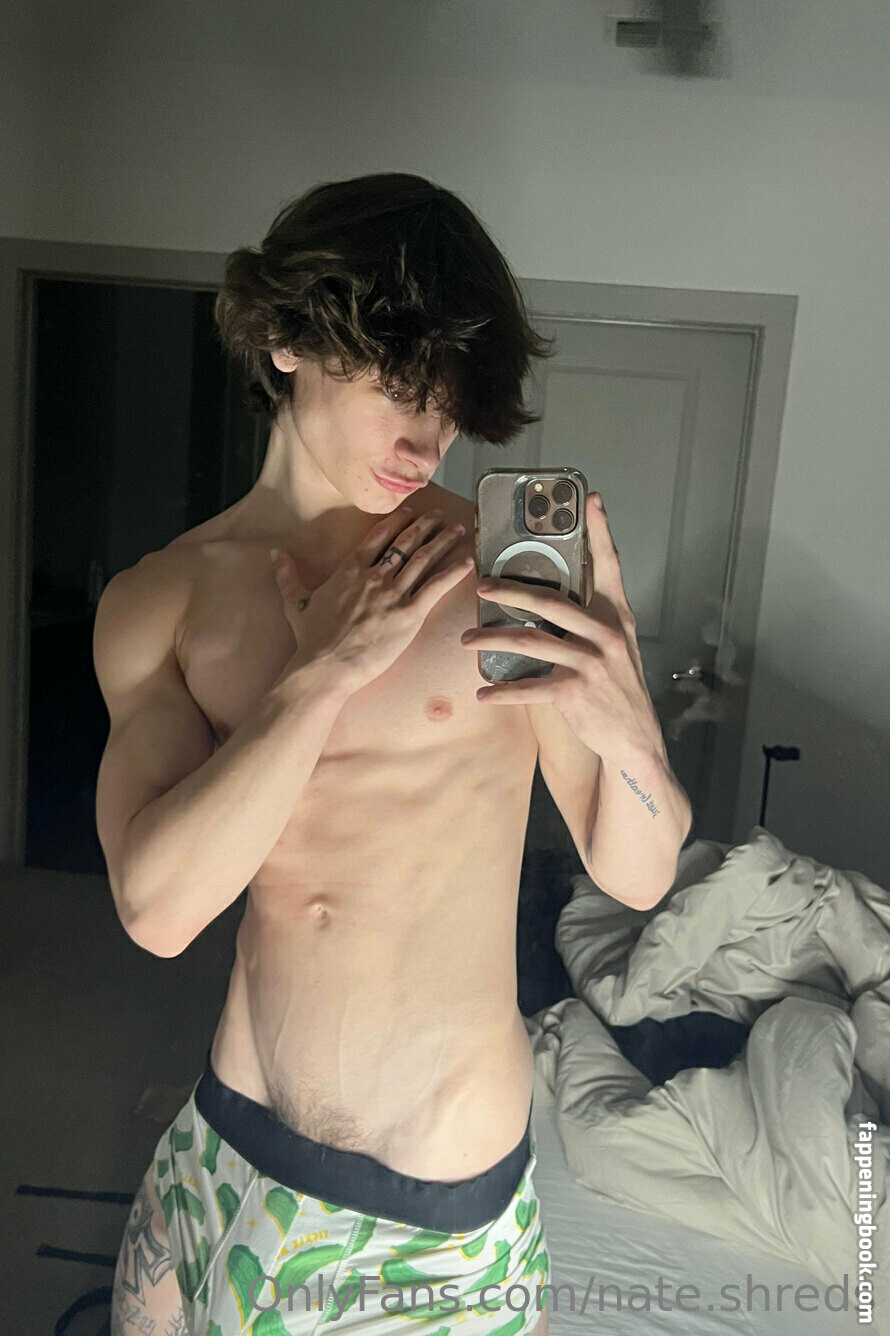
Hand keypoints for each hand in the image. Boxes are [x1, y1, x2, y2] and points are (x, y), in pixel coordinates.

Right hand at [271, 506, 472, 691]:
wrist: (325, 666)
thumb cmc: (311, 639)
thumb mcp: (296, 602)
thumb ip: (288, 575)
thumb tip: (274, 553)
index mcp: (350, 568)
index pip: (380, 536)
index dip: (399, 522)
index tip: (412, 512)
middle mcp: (374, 575)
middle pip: (406, 543)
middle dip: (426, 526)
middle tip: (440, 515)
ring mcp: (393, 594)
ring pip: (423, 559)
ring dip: (443, 541)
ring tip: (456, 529)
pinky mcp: (409, 615)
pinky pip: (436, 587)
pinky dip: (454, 572)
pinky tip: (468, 561)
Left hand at [459, 492, 663, 763]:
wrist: (635, 737)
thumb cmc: (618, 687)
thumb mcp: (616, 646)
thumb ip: (591, 621)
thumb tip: (552, 600)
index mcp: (616, 616)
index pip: (610, 565)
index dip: (601, 532)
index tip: (592, 500)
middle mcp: (605, 633)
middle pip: (551, 601)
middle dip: (510, 590)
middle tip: (481, 584)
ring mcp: (591, 662)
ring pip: (530, 641)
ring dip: (492, 640)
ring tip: (466, 640)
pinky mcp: (576, 691)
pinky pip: (530, 687)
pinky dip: (502, 692)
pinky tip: (482, 693)